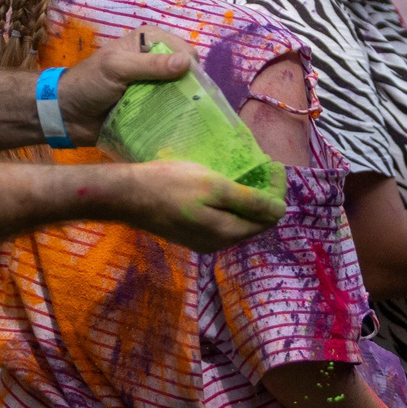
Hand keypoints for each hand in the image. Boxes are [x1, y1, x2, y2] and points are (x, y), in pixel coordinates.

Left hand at [56, 27, 194, 144]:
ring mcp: (154, 85)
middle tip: (192, 108)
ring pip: (182, 93)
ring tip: (189, 121)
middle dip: (191, 89)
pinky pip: (170, 110)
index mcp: (148, 41)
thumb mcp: (117, 68)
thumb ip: (150, 65)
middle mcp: (155, 60)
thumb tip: (187, 62)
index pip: (184, 50)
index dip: (190, 68)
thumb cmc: (89, 83)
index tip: (189, 88)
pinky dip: (173, 117)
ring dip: (184, 106)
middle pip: (187, 73)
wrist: (67, 114)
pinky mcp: (150, 106)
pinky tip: (179, 127)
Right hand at [109, 158, 285, 253]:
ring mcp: (203, 240)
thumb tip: (280, 210)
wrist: (126, 195)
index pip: (269, 217)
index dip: (276, 191)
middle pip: (254, 221)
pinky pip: (221, 219)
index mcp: (227, 234)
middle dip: (264, 194)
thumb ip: (247, 201)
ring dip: (247, 198)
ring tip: (245, 171)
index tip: (274, 164)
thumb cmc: (170, 185)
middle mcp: (219, 243)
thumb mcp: (213, 186)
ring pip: (238, 220)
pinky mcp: (190, 232)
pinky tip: (222, 185)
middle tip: (262, 165)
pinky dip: (229, 203)